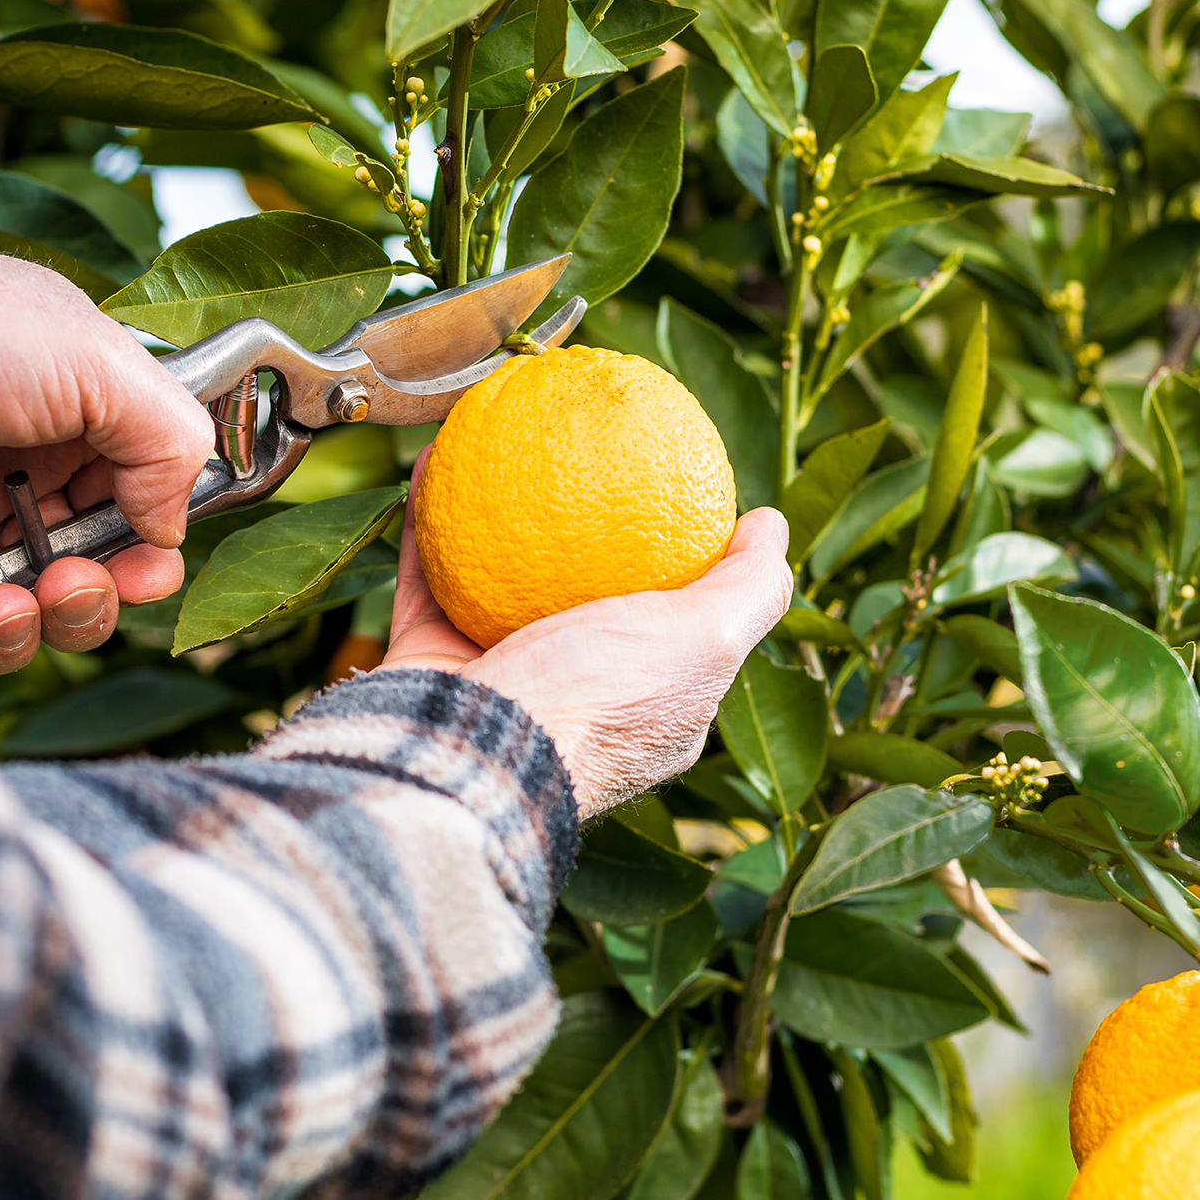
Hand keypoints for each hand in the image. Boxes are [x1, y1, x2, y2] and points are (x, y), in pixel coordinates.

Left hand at [0, 197, 213, 691]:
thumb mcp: (95, 362)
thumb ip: (168, 444)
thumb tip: (170, 528)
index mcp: (80, 418)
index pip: (139, 508)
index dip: (149, 552)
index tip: (144, 570)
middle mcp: (21, 470)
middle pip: (86, 575)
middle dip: (87, 601)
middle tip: (62, 584)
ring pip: (15, 616)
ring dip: (19, 634)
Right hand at [382, 451, 793, 818]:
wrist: (472, 756)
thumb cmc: (599, 698)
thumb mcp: (706, 641)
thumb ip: (749, 588)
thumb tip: (770, 526)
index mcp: (647, 705)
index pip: (680, 626)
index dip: (683, 562)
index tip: (673, 489)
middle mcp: (576, 695)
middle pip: (585, 597)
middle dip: (583, 529)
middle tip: (585, 455)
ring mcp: (502, 681)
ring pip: (499, 582)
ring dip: (499, 512)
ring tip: (506, 442)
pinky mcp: (433, 663)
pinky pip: (430, 577)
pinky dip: (430, 521)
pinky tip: (437, 460)